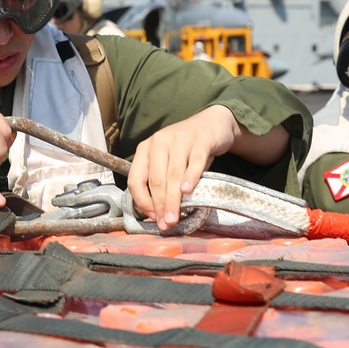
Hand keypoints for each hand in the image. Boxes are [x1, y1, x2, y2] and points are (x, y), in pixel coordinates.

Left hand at [127, 105, 239, 229]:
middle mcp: (159, 141)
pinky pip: (194, 161)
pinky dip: (190, 177)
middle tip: (165, 224)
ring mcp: (180, 139)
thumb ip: (161, 180)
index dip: (142, 200)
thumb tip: (157, 213)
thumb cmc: (186, 148)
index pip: (136, 178)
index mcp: (146, 148)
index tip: (152, 217)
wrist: (212, 123)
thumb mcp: (167, 160)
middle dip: (160, 205)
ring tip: (174, 217)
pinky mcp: (200, 140)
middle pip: (156, 179)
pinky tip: (187, 191)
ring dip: (173, 199)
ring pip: (173, 173)